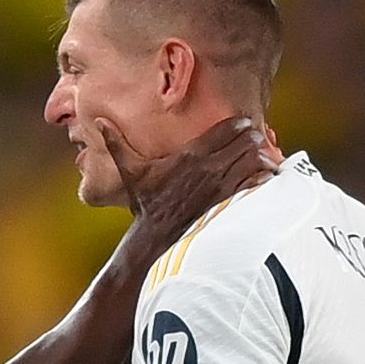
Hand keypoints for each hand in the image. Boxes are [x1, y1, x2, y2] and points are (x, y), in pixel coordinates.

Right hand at [108, 114, 280, 260]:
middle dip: (255, 137)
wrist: (156, 241)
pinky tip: (265, 177)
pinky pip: (256, 184)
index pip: (227, 128)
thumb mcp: (131, 174)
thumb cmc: (146, 206)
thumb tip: (99, 122)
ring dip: (263, 156)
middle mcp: (209, 168)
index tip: (244, 123)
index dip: (240, 123)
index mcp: (190, 155)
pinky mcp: (229, 204)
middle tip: (257, 137)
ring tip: (265, 156)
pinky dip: (264, 178)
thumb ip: (118, 145)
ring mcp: (221, 187)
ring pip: (255, 160)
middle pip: (247, 140)